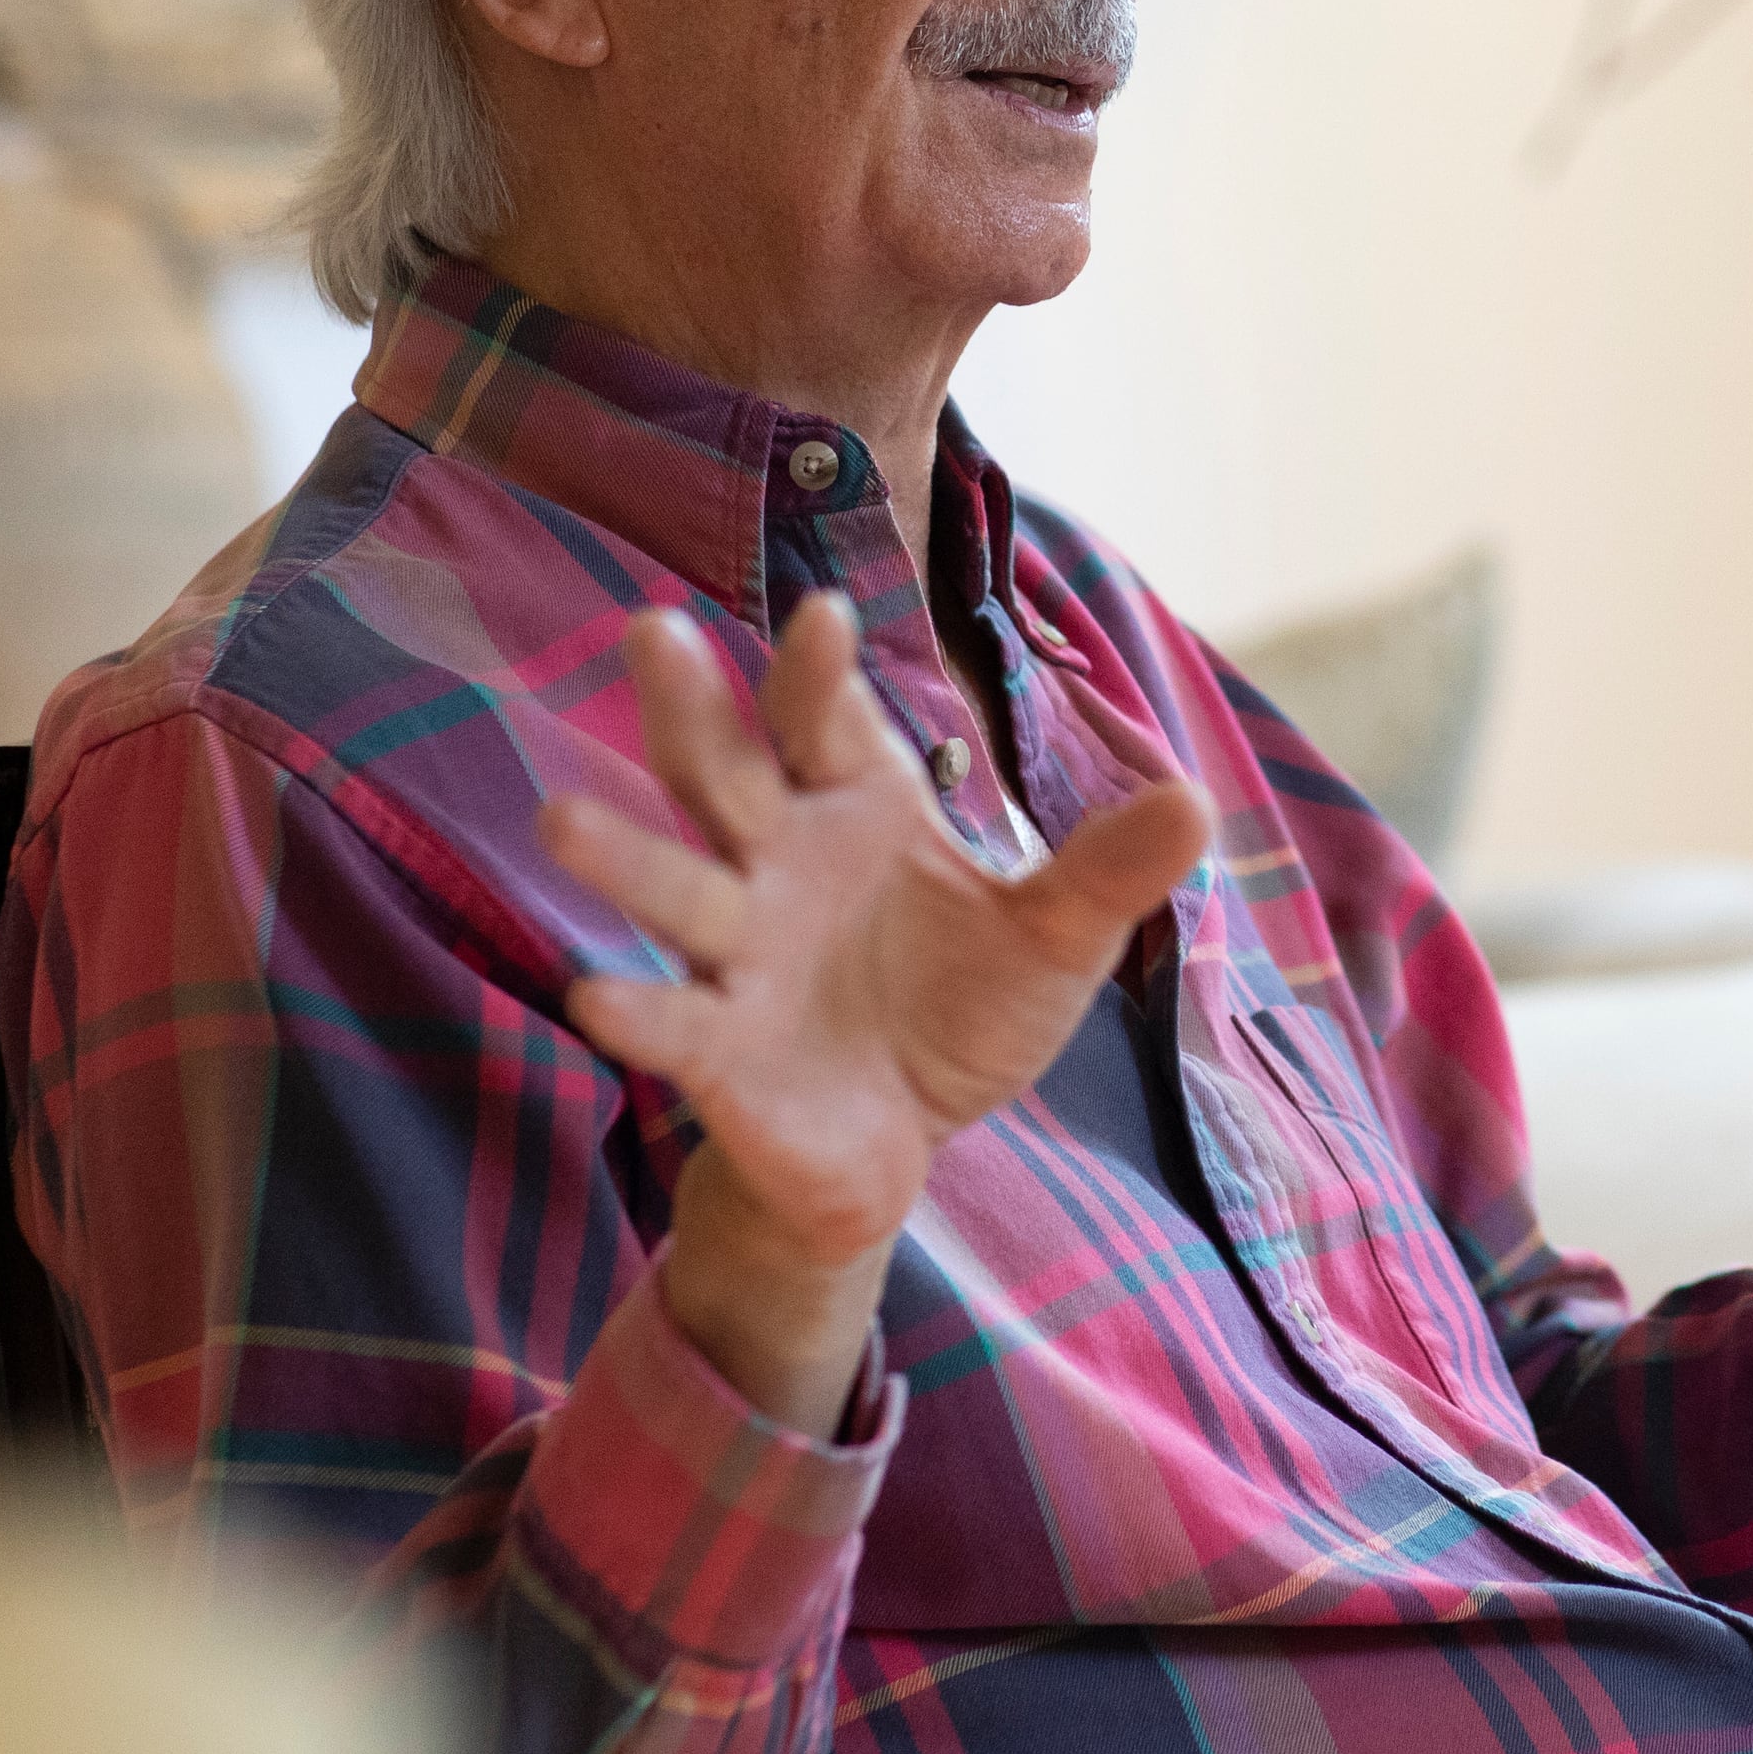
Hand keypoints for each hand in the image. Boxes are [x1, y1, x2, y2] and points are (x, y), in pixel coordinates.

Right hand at [540, 595, 1209, 1429]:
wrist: (898, 1140)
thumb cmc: (956, 1009)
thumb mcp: (1054, 938)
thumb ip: (1107, 870)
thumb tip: (1195, 798)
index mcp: (856, 809)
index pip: (827, 719)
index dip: (820, 668)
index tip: (824, 613)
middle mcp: (777, 862)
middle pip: (723, 769)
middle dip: (687, 705)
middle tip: (647, 631)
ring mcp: (738, 953)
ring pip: (673, 887)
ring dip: (620, 854)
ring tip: (557, 818)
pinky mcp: (717, 1049)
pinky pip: (673, 1021)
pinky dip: (640, 1011)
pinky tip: (595, 996)